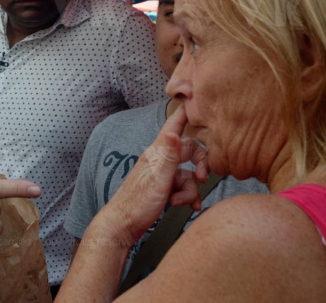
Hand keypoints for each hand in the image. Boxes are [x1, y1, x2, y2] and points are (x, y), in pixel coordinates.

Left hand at [92, 104, 208, 246]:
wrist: (122, 226)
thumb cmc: (136, 204)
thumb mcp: (157, 179)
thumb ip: (169, 156)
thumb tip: (173, 131)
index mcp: (157, 152)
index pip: (174, 125)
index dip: (186, 112)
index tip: (197, 98)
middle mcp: (160, 159)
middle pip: (190, 151)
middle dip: (201, 165)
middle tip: (204, 177)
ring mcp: (162, 174)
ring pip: (188, 174)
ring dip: (191, 190)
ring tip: (181, 202)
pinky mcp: (163, 188)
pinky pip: (183, 187)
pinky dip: (187, 197)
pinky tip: (184, 206)